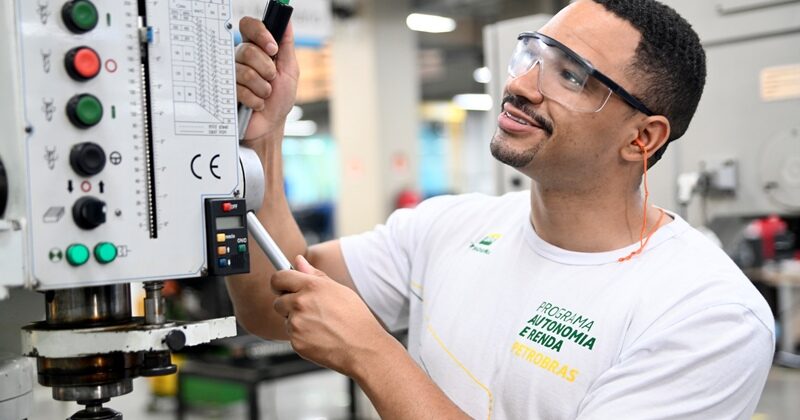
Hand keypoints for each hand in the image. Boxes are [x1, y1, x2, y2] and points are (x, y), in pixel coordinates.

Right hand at [235, 18, 298, 143]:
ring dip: (263, 88)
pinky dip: (255, 100)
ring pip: (245, 72)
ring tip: (265, 95)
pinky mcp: (226, 91)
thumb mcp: (290, 71)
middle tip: (272, 79)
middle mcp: (242, 58)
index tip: (273, 48)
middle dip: (267, 69)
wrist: (271, 125)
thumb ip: (287, 45)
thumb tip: (286, 21)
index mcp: (257, 49)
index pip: (249, 26)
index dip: (260, 33)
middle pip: (248, 50)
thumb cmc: (280, 99)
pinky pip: (240, 89)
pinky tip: (257, 104)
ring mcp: (232, 74)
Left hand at [272, 256, 393, 374]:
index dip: (280, 282)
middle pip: (278, 301)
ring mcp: (296, 324)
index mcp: (311, 286)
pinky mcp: (296, 342)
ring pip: (286, 320)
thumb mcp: (339, 289)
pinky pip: (292, 335)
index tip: (283, 286)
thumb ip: (314, 275)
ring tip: (320, 325)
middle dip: (288, 305)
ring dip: (297, 321)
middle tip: (309, 310)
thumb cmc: (355, 319)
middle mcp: (301, 303)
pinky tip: (319, 336)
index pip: (279, 278)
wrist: (362, 348)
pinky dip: (301, 336)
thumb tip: (299, 261)